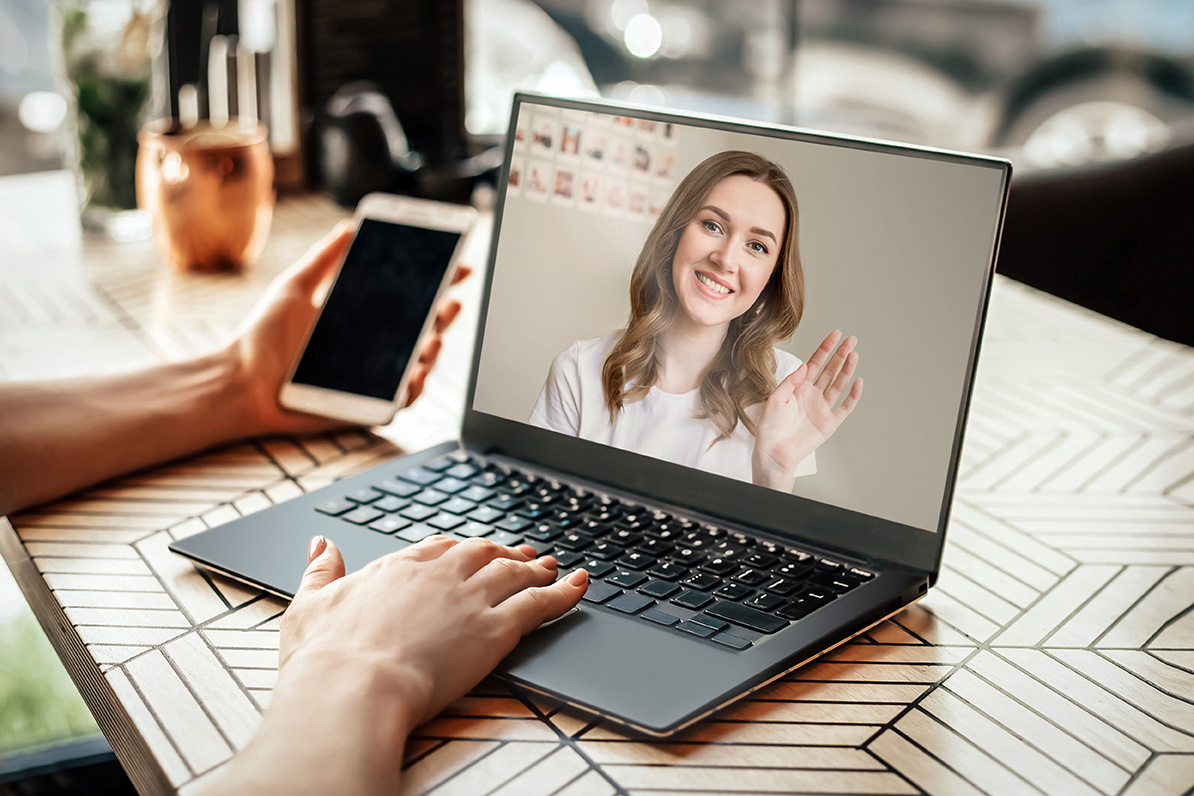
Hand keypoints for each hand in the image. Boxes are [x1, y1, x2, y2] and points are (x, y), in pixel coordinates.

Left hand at [227, 223, 471, 436]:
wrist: (242, 383)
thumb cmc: (262, 339)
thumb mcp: (293, 288)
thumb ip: (323, 259)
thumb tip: (348, 227)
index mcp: (362, 315)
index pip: (409, 295)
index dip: (437, 281)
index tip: (458, 265)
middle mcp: (374, 345)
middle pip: (423, 327)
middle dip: (445, 313)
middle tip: (450, 301)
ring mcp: (375, 376)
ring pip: (420, 362)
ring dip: (436, 349)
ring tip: (435, 338)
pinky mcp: (370, 406)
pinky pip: (403, 398)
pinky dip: (415, 386)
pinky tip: (416, 372)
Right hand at [283, 535, 585, 724]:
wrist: (352, 689)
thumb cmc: (325, 659)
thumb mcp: (309, 606)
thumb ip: (320, 571)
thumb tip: (321, 545)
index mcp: (398, 568)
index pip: (439, 548)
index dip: (460, 550)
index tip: (470, 552)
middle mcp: (440, 575)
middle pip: (483, 553)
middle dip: (505, 552)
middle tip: (523, 554)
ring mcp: (470, 599)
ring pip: (516, 573)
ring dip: (537, 568)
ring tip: (553, 567)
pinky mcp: (495, 628)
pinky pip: (541, 603)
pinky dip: (565, 592)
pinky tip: (580, 585)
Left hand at [752, 330, 863, 490]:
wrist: (774, 451)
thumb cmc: (770, 427)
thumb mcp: (775, 398)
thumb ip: (790, 381)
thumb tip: (806, 365)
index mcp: (799, 387)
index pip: (815, 363)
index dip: (825, 349)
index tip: (835, 335)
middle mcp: (812, 395)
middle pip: (830, 370)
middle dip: (840, 354)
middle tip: (851, 340)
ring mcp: (822, 408)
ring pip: (839, 384)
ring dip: (847, 369)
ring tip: (854, 355)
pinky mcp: (829, 423)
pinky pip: (845, 407)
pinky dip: (853, 395)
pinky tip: (857, 382)